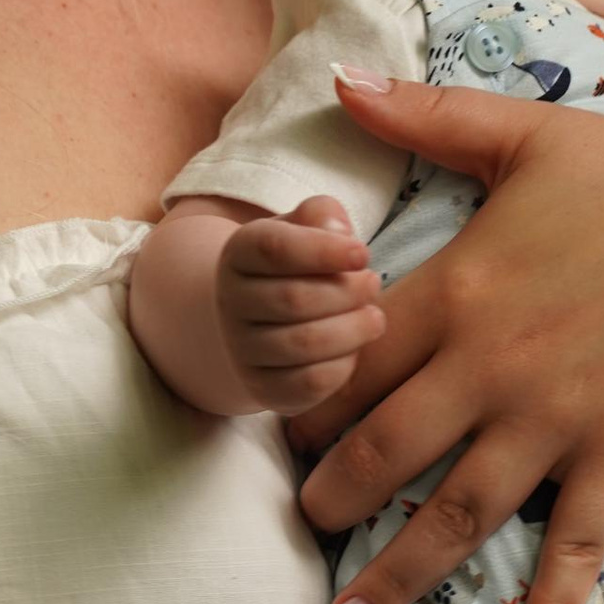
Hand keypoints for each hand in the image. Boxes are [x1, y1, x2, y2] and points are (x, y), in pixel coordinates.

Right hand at [217, 200, 384, 410]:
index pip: (274, 249)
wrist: (260, 321)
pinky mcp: (263, 388)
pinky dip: (343, 364)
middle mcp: (230, 302)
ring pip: (304, 344)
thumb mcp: (304, 228)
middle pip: (294, 299)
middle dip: (346, 292)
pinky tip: (354, 347)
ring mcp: (242, 350)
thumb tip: (340, 232)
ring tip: (373, 317)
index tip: (363, 254)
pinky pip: (309, 383)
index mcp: (239, 254)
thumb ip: (323, 215)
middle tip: (373, 283)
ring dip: (352, 329)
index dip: (323, 251)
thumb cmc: (296, 266)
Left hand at [292, 74, 603, 603]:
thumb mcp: (530, 137)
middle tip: (297, 531)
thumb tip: (341, 79)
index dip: (304, 399)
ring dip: (398, 573)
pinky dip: (547, 603)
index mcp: (461, 289)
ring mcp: (557, 420)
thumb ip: (428, 117)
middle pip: (384, 451)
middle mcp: (495, 366)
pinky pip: (575, 544)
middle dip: (329, 499)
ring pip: (457, 512)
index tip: (277, 428)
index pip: (351, 359)